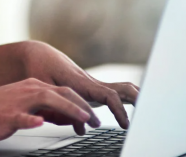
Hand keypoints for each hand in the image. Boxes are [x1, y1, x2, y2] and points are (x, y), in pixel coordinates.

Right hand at [0, 78, 100, 140]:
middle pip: (62, 93)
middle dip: (82, 106)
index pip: (65, 91)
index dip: (83, 103)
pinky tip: (39, 122)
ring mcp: (17, 101)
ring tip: (82, 120)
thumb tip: (65, 118)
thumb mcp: (24, 109)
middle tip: (96, 122)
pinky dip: (31, 119)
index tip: (94, 117)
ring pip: (46, 99)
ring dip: (67, 109)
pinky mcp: (6, 114)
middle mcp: (27, 90)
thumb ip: (44, 110)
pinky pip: (20, 116)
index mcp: (32, 87)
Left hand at [21, 41, 139, 128]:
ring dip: (136, 98)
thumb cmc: (39, 69)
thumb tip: (81, 129)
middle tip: (147, 118)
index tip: (125, 125)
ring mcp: (94, 84)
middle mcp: (92, 82)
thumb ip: (62, 110)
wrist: (37, 55)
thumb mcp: (45, 90)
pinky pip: (114, 91)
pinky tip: (135, 109)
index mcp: (82, 82)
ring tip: (148, 114)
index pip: (109, 95)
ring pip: (122, 88)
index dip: (119, 110)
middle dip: (138, 101)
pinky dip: (126, 99)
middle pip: (123, 89)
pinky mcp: (92, 87)